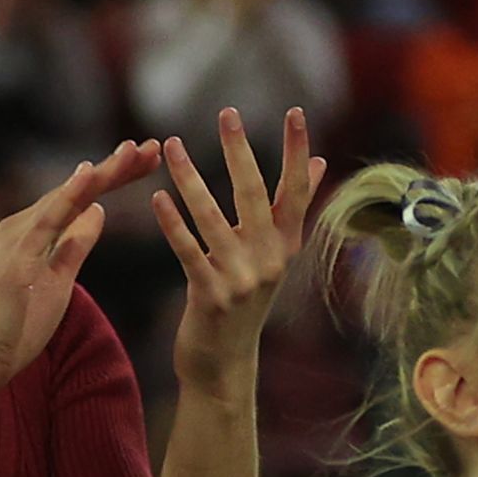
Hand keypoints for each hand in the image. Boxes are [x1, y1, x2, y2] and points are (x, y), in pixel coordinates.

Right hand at [0, 142, 157, 395]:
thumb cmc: (14, 326)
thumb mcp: (59, 280)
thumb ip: (74, 244)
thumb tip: (98, 211)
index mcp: (34, 231)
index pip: (83, 197)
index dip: (115, 176)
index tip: (149, 160)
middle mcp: (23, 226)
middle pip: (78, 189)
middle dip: (117, 166)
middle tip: (155, 145)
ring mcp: (16, 238)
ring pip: (67, 196)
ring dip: (102, 171)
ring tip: (136, 149)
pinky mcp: (15, 258)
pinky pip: (47, 220)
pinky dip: (69, 194)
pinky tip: (91, 173)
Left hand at [158, 108, 323, 403]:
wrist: (225, 364)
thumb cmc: (245, 301)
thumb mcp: (274, 256)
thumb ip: (291, 209)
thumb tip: (318, 162)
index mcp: (285, 246)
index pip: (296, 190)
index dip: (296, 151)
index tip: (295, 112)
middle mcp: (269, 260)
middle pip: (254, 195)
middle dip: (240, 151)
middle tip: (227, 113)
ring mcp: (242, 279)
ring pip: (213, 217)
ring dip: (191, 178)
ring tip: (171, 145)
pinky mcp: (212, 296)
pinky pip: (189, 252)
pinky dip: (173, 224)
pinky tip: (159, 198)